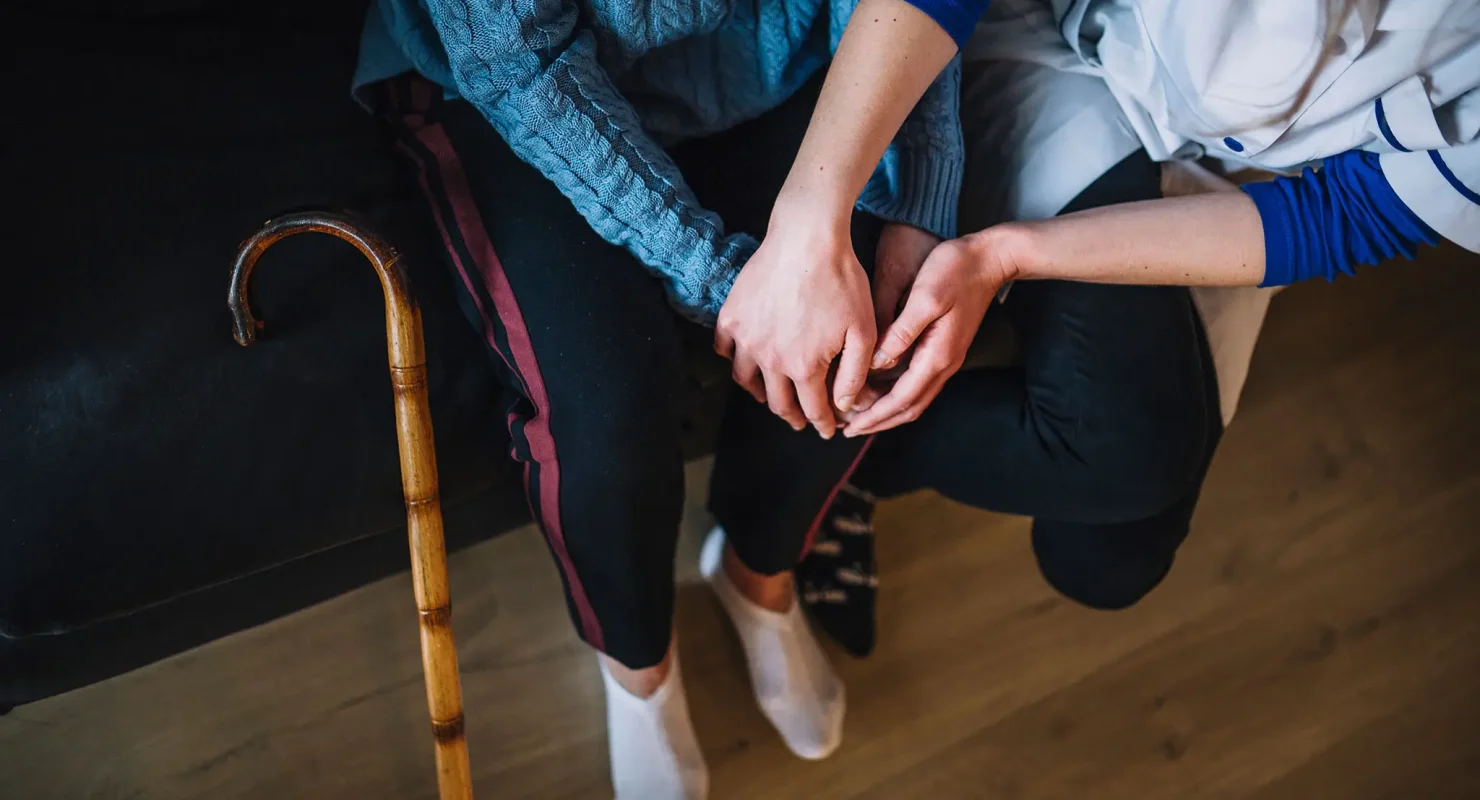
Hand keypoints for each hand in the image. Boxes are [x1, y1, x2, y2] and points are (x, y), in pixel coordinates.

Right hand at [715, 214, 875, 438]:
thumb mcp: (863, 330)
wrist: (807, 238)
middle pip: (778, 403)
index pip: (813, 409)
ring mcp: (746, 338)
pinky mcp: (731, 317)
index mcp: (804, 367)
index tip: (827, 431)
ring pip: (747, 382)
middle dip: (794, 417)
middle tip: (802, 421)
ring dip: (762, 395)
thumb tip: (844, 406)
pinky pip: (724, 350)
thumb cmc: (842, 281)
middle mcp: (769, 359)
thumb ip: (854, 374)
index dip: (822, 424)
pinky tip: (746, 360)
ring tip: (772, 396)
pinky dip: (735, 361)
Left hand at [843, 228, 1021, 436]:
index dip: (874, 416)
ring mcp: (947, 358)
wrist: (990, 259)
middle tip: (849, 429)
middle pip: (909, 408)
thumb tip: (878, 363)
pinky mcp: (945, 348)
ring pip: (916, 398)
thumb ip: (901, 333)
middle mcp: (944, 364)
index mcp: (937, 355)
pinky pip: (919, 383)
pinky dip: (898, 395)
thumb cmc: (956, 271)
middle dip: (879, 421)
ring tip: (860, 415)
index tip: (850, 427)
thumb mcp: (925, 298)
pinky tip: (881, 389)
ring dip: (888, 411)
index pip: (901, 399)